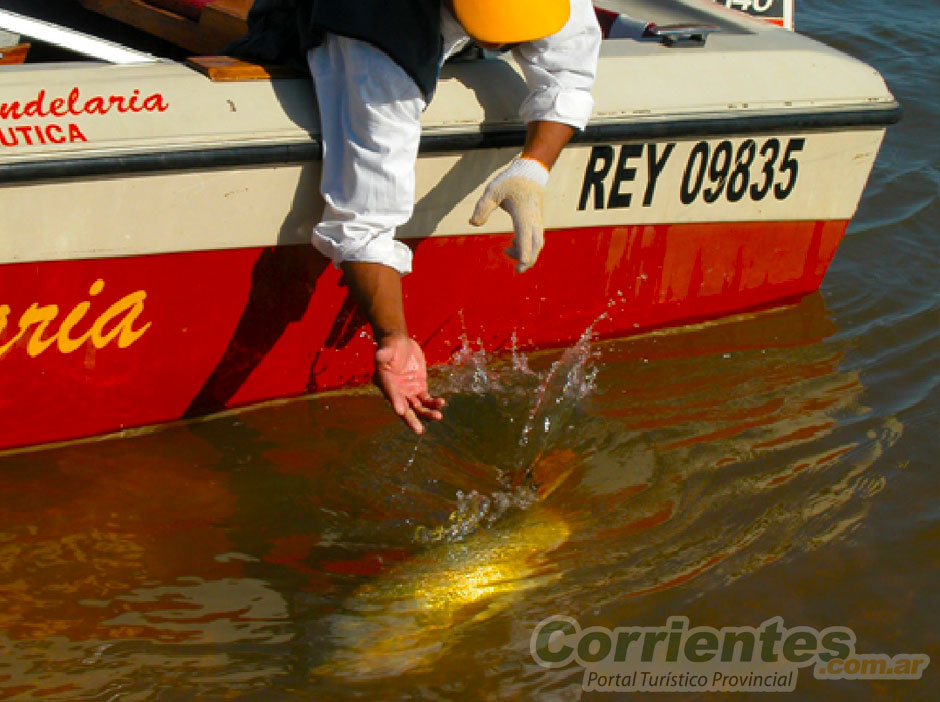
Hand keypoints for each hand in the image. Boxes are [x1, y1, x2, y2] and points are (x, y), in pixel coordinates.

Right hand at [374, 334, 445, 433]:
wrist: (400, 343)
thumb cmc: (391, 344)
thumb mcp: (387, 346)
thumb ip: (383, 353)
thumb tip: (379, 356)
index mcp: (385, 382)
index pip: (391, 394)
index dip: (396, 402)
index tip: (401, 411)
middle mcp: (396, 391)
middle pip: (404, 408)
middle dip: (411, 420)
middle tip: (418, 430)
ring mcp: (408, 391)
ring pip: (418, 407)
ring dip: (427, 413)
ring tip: (438, 416)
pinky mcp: (419, 388)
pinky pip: (427, 399)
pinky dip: (434, 402)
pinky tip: (442, 403)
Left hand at [470, 157, 549, 272]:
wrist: (530, 171)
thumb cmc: (510, 181)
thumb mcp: (492, 191)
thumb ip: (482, 208)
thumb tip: (473, 224)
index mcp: (523, 216)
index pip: (527, 241)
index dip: (524, 257)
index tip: (518, 267)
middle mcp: (534, 221)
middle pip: (536, 247)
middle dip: (528, 260)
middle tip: (516, 271)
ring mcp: (537, 221)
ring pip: (537, 244)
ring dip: (526, 253)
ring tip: (507, 252)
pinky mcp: (537, 220)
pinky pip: (535, 238)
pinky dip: (527, 246)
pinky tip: (512, 244)